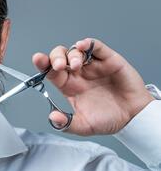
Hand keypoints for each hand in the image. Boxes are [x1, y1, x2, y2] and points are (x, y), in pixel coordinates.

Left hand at [32, 38, 154, 135]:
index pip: (51, 72)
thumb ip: (67, 124)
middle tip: (58, 66)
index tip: (37, 59)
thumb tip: (52, 117)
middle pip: (60, 56)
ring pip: (76, 50)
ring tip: (76, 65)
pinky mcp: (108, 60)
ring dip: (72, 54)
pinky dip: (88, 43)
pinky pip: (96, 47)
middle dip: (55, 57)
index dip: (43, 64)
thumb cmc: (109, 119)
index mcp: (69, 86)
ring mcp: (93, 65)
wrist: (133, 118)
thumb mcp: (84, 126)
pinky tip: (82, 46)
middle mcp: (78, 73)